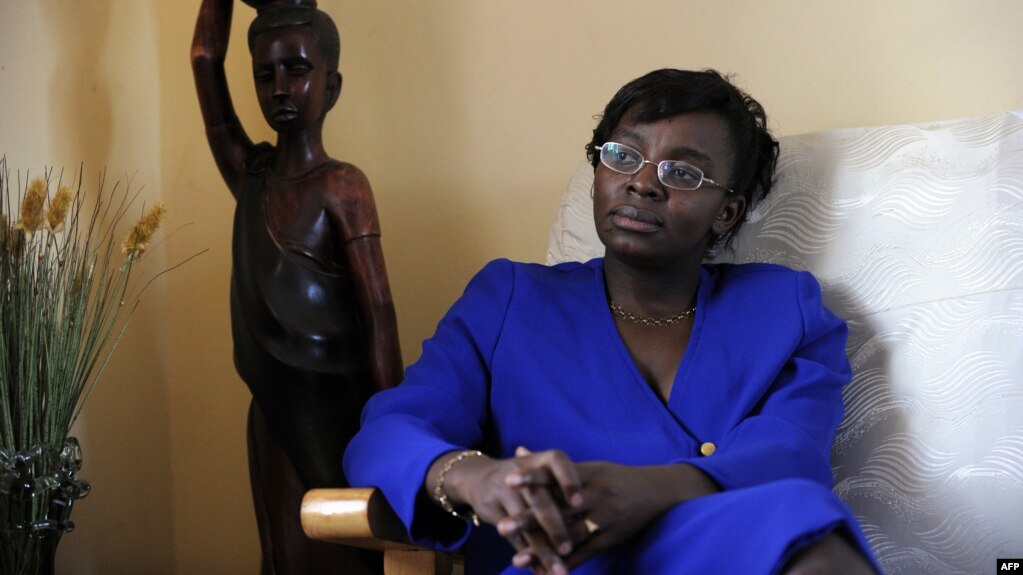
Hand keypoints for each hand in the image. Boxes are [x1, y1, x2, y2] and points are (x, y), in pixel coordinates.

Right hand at [428, 448, 580, 574]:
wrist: (480, 477)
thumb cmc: (528, 478)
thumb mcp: (545, 474)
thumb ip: (567, 489)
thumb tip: (595, 518)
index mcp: (540, 460)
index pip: (557, 462)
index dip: (567, 481)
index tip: (579, 503)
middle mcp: (520, 471)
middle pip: (539, 500)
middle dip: (554, 528)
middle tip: (568, 550)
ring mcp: (503, 490)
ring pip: (526, 526)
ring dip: (542, 551)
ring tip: (559, 571)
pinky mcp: (491, 509)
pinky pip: (513, 537)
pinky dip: (528, 556)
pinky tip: (541, 571)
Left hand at [505, 454, 719, 571]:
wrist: (659, 492)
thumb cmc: (617, 478)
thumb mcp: (590, 466)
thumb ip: (553, 465)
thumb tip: (519, 449)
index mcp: (589, 474)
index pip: (556, 474)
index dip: (533, 478)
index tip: (508, 480)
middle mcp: (596, 495)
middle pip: (559, 508)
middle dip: (529, 518)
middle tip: (502, 526)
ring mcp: (605, 518)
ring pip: (570, 534)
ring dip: (542, 548)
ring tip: (516, 559)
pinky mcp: (612, 538)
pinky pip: (586, 553)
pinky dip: (564, 563)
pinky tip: (545, 571)